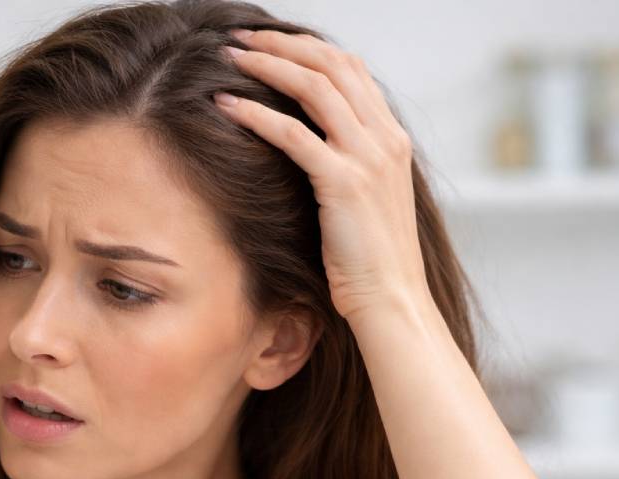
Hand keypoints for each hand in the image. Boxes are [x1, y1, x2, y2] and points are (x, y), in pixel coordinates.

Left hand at [215, 28, 431, 321]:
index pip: (352, 70)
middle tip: (242, 38)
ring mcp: (369, 158)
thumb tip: (306, 150)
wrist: (392, 300)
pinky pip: (293, 135)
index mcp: (393, 139)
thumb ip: (346, 166)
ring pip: (314, 88)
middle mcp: (386, 139)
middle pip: (333, 65)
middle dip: (285, 44)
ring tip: (231, 57)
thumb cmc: (368, 262)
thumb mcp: (364, 202)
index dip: (309, 49)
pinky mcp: (344, 183)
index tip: (270, 43)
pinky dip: (256, 114)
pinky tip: (225, 105)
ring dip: (268, 66)